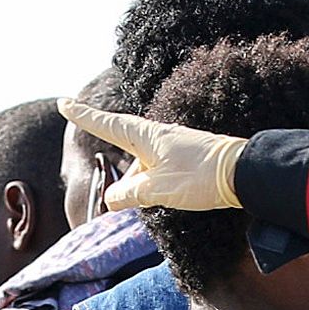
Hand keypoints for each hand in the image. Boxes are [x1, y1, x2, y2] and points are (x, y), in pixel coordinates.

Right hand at [62, 100, 245, 212]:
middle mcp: (159, 136)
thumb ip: (130, 194)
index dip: (84, 116)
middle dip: (125, 179)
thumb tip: (112, 200)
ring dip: (143, 187)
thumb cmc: (200, 177)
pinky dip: (156, 184)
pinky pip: (161, 170)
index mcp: (148, 136)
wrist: (243, 172)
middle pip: (128, 155)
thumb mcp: (158, 190)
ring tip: (153, 206)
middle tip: (123, 202)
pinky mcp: (188, 156)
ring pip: (145, 167)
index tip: (64, 103)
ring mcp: (175, 145)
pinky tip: (166, 198)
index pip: (107, 125)